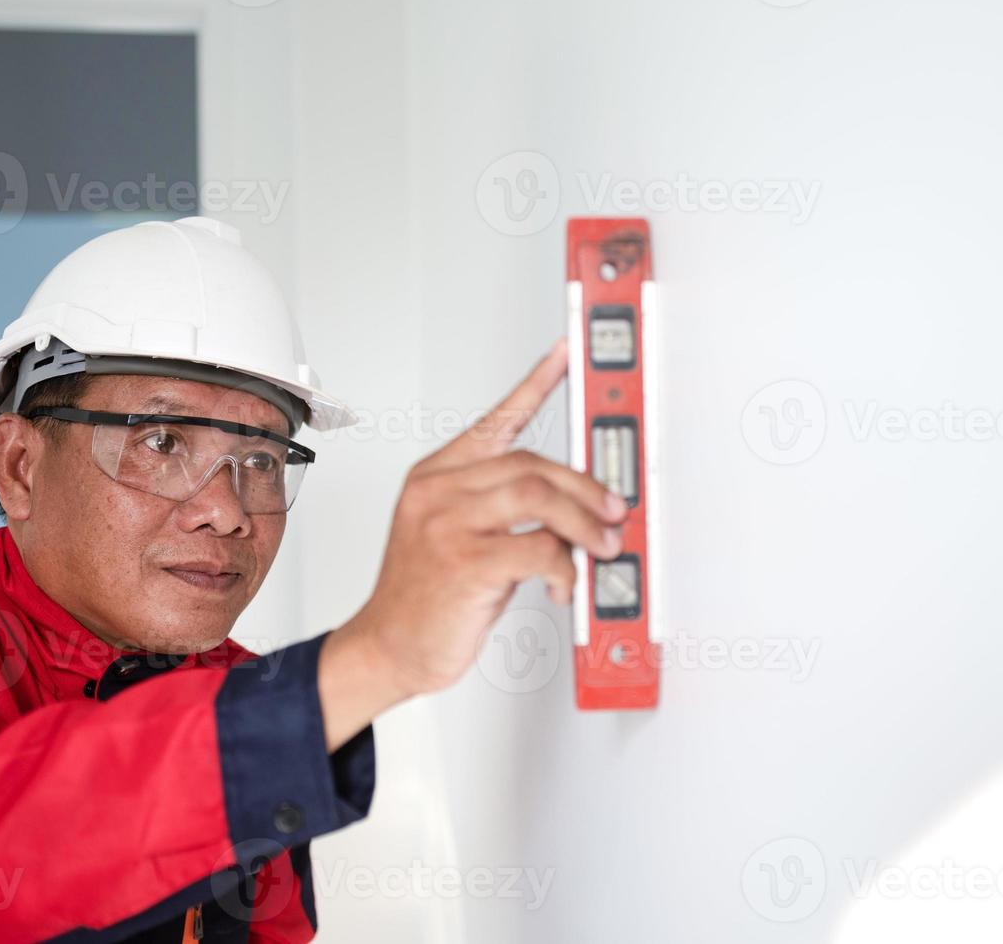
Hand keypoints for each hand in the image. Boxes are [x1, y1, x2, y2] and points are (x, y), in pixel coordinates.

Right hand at [318, 339, 627, 744]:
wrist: (388, 647)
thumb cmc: (427, 596)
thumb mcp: (458, 537)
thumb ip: (506, 513)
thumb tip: (575, 510)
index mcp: (436, 476)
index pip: (495, 419)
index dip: (536, 383)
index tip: (566, 354)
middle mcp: (438, 492)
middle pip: (531, 463)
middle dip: (586, 489)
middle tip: (614, 514)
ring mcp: (447, 525)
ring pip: (539, 497)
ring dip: (585, 523)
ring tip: (603, 546)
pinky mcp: (464, 564)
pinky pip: (538, 549)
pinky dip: (565, 567)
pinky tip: (562, 585)